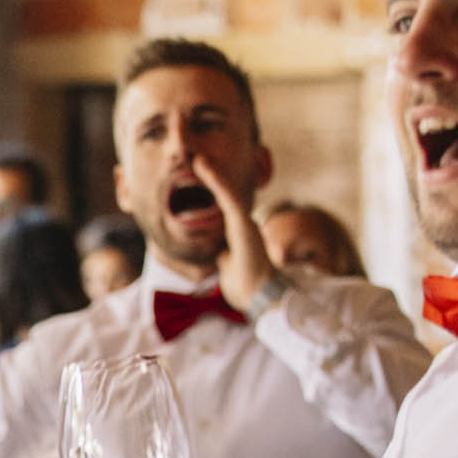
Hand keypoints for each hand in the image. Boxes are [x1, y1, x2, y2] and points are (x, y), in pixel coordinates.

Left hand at [194, 155, 273, 306]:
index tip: (200, 178)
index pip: (224, 208)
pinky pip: (228, 198)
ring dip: (213, 175)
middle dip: (214, 177)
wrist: (258, 296)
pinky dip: (216, 182)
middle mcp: (244, 224)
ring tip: (198, 160)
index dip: (214, 191)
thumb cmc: (245, 286)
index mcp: (239, 233)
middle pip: (228, 195)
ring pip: (229, 193)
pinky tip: (204, 168)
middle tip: (198, 161)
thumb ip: (226, 257)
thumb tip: (220, 255)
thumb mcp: (229, 268)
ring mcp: (245, 223)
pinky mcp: (243, 224)